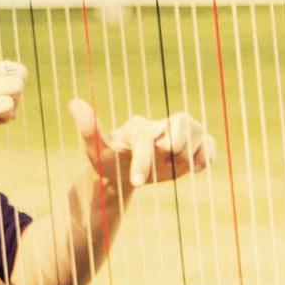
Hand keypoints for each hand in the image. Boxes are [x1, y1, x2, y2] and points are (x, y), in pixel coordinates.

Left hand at [70, 98, 214, 203]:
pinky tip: (194, 168)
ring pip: (200, 131)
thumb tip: (73, 102)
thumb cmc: (110, 159)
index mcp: (139, 126)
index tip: (136, 182)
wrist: (125, 170)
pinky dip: (207, 156)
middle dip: (176, 150)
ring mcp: (180, 134)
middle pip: (184, 122)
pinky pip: (211, 144)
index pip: (146, 138)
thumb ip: (88, 130)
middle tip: (163, 166)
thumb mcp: (97, 150)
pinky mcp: (193, 147)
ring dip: (192, 153)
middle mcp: (162, 124)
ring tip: (175, 168)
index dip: (143, 161)